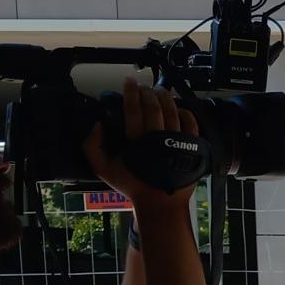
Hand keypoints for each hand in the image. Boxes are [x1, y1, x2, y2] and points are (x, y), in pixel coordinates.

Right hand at [82, 76, 201, 214]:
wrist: (161, 203)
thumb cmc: (132, 185)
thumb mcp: (103, 169)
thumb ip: (92, 146)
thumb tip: (97, 124)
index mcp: (136, 142)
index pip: (133, 109)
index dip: (131, 92)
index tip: (129, 81)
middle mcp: (158, 139)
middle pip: (153, 107)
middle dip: (147, 92)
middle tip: (143, 87)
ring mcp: (177, 143)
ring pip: (172, 112)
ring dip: (165, 97)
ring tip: (159, 91)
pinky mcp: (191, 148)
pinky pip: (191, 124)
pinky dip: (185, 112)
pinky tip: (179, 107)